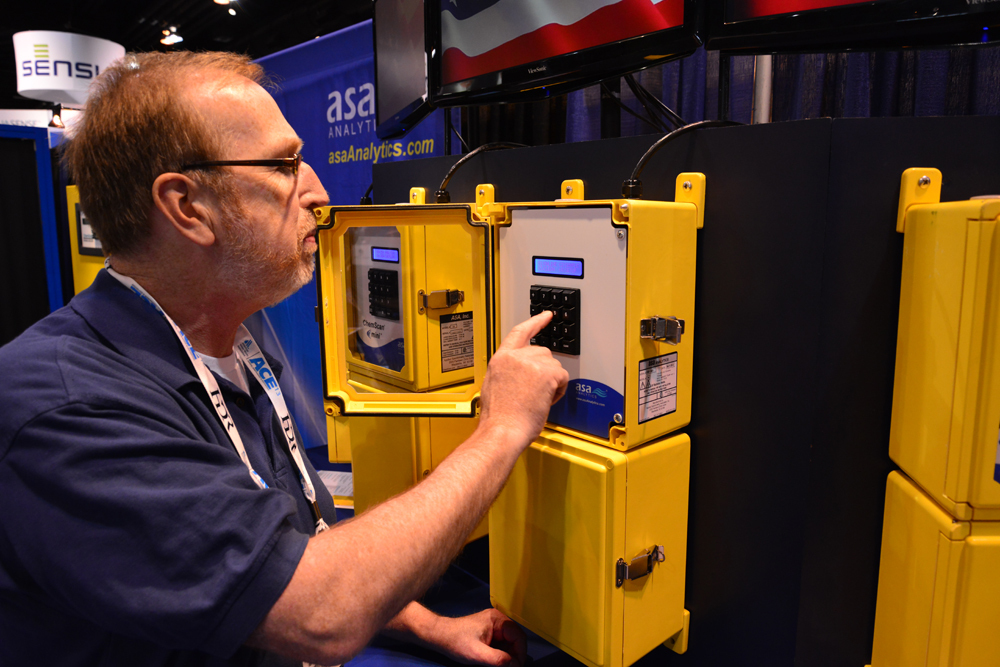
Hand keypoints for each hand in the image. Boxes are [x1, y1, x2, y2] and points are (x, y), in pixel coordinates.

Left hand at [425, 608, 526, 666]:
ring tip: (501, 666)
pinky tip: (495, 662)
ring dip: (507, 656)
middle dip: (514, 656)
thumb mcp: (477, 654)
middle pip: (515, 640)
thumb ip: (498, 660)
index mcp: (498, 620)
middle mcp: (498, 620)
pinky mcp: (488, 632)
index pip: (519, 637)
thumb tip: (515, 665)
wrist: (438, 636)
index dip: (520, 654)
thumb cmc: (456, 642)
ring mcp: (493, 625)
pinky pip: (501, 644)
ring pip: (509, 643)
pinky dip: (501, 654)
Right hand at [479, 312, 568, 447]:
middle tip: (534, 392)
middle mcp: (515, 357)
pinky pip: (563, 377)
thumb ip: (508, 372)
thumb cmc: (499, 418)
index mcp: (501, 359)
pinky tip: (545, 400)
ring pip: (554, 366)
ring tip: (536, 399)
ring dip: (551, 382)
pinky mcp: (546, 373)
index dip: (535, 322)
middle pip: (543, 352)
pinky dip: (559, 390)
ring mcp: (531, 363)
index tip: (546, 315)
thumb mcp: (494, 386)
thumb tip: (519, 374)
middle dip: (544, 371)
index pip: (520, 332)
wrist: (502, 430)